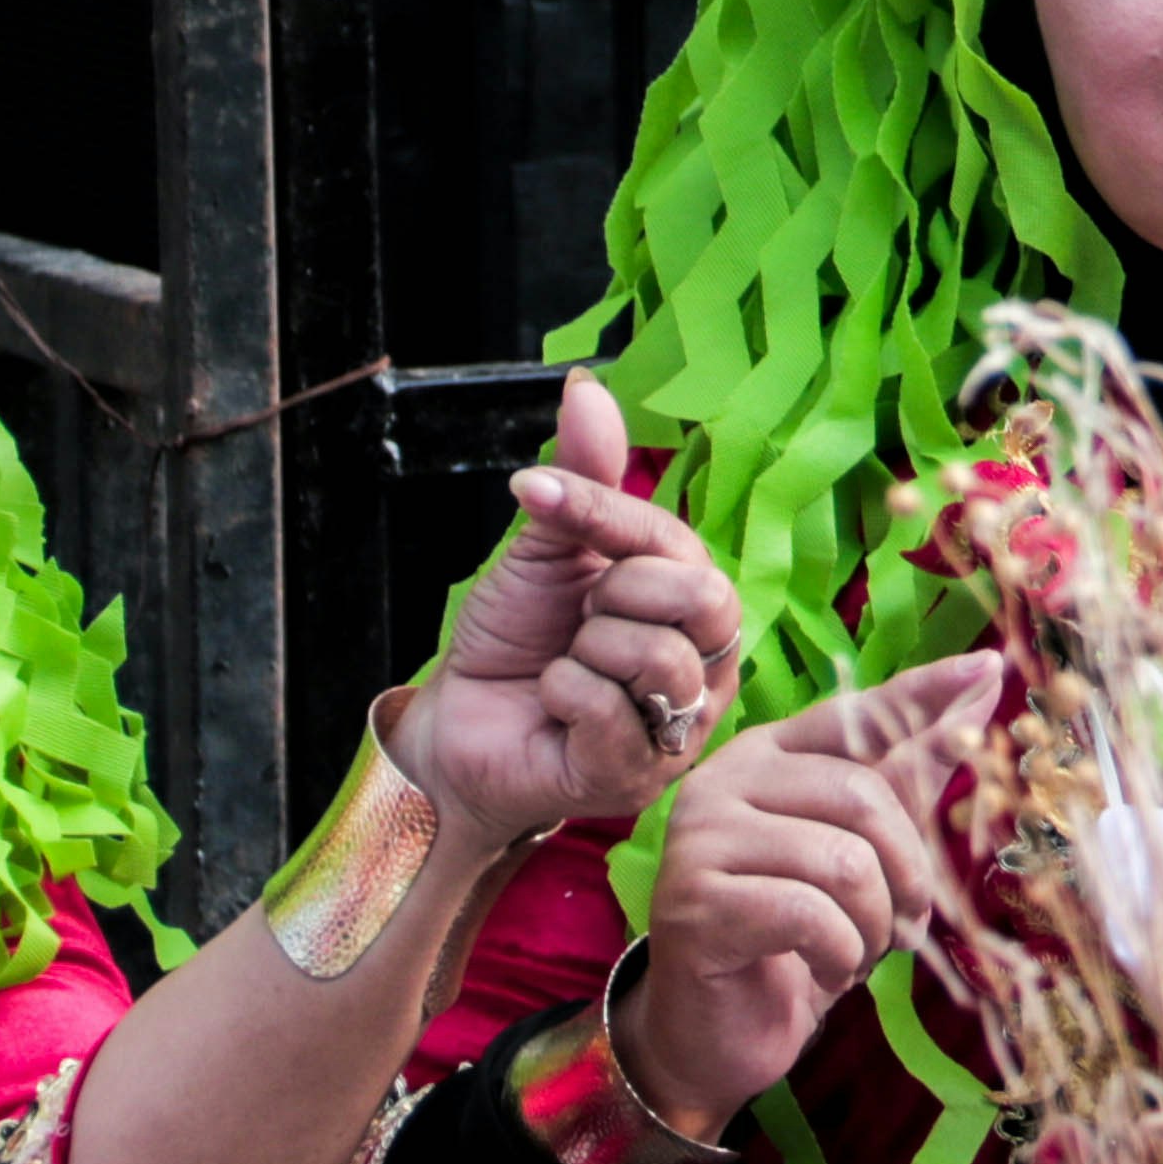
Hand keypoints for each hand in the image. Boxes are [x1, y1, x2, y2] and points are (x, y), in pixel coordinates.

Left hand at [392, 373, 751, 854]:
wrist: (456, 722)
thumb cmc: (515, 637)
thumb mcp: (545, 548)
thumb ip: (582, 474)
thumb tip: (587, 386)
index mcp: (693, 601)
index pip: (677, 540)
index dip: (602, 513)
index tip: (528, 491)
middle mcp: (707, 663)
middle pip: (704, 600)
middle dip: (614, 596)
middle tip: (577, 618)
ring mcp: (680, 726)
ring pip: (657, 658)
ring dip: (583, 653)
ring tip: (567, 667)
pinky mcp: (639, 777)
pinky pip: (610, 714)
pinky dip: (562, 695)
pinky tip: (554, 707)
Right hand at [611, 653, 1008, 1129]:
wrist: (716, 1036)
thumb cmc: (793, 939)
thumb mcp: (860, 852)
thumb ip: (908, 774)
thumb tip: (979, 682)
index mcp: (765, 756)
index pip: (854, 715)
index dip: (923, 697)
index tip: (990, 669)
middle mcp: (723, 780)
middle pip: (861, 796)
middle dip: (906, 873)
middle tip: (904, 925)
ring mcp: (700, 837)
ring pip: (843, 861)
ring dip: (874, 924)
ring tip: (856, 952)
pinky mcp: (694, 900)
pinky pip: (808, 913)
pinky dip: (839, 951)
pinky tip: (826, 969)